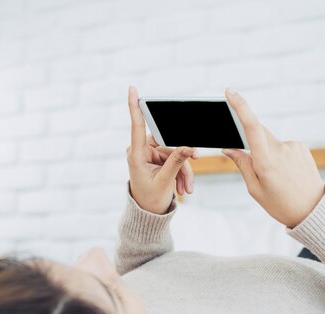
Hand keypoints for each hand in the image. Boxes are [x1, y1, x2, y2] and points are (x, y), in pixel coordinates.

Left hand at [127, 86, 197, 213]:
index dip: (135, 107)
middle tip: (192, 175)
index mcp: (136, 154)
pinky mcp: (160, 159)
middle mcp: (142, 150)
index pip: (137, 125)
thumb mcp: (165, 181)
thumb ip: (177, 162)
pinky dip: (183, 175)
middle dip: (182, 163)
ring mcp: (152, 155)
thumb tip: (189, 148)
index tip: (132, 89)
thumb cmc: (150, 198)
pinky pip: (177, 160)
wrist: (149, 213)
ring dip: (184, 173)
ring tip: (187, 190)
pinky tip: (184, 189)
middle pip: (169, 145)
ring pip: (177, 154)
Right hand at [222, 88, 324, 228]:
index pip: (251, 127)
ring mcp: (293, 147)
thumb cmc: (280, 204)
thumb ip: (242, 165)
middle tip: (255, 165)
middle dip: (249, 140)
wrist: (313, 210)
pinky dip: (278, 155)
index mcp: (266, 162)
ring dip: (266, 152)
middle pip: (258, 132)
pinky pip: (282, 146)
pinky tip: (286, 173)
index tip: (230, 92)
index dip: (240, 106)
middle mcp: (281, 150)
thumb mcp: (255, 189)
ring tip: (277, 177)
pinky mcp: (301, 147)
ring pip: (270, 141)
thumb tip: (229, 148)